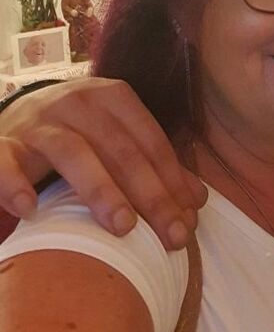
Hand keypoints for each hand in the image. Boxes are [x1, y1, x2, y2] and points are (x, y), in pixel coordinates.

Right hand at [0, 78, 206, 248]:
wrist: (14, 115)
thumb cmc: (77, 132)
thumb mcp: (115, 138)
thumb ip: (152, 164)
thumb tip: (196, 201)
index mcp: (112, 97)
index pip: (149, 140)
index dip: (172, 179)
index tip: (189, 219)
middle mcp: (77, 102)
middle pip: (120, 149)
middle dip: (150, 193)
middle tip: (170, 234)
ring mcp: (38, 122)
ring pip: (73, 152)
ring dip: (100, 189)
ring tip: (123, 227)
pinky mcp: (2, 142)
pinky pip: (5, 161)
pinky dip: (15, 183)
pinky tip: (30, 209)